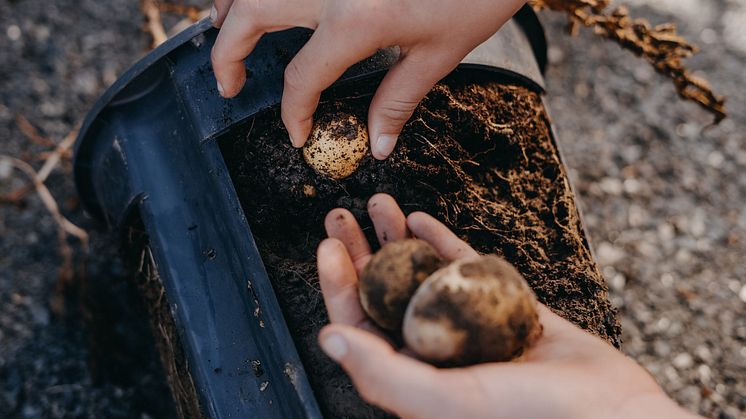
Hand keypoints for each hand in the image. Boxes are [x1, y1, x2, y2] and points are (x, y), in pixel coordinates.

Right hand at [210, 0, 526, 158]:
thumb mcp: (439, 54)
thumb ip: (397, 100)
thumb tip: (377, 143)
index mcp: (353, 21)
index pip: (301, 78)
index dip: (293, 112)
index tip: (296, 132)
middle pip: (249, 15)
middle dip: (227, 54)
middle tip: (228, 84)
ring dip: (232, 7)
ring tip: (225, 31)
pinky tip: (262, 1)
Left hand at [316, 193, 697, 418]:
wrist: (613, 411)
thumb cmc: (532, 417)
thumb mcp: (450, 401)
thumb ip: (386, 375)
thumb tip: (328, 339)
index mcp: (412, 377)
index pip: (360, 327)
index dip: (338, 287)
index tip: (328, 247)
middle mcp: (432, 349)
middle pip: (383, 294)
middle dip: (359, 253)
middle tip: (340, 216)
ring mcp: (465, 324)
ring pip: (418, 274)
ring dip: (394, 238)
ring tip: (376, 203)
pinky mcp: (500, 304)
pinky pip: (463, 266)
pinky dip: (440, 240)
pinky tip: (420, 217)